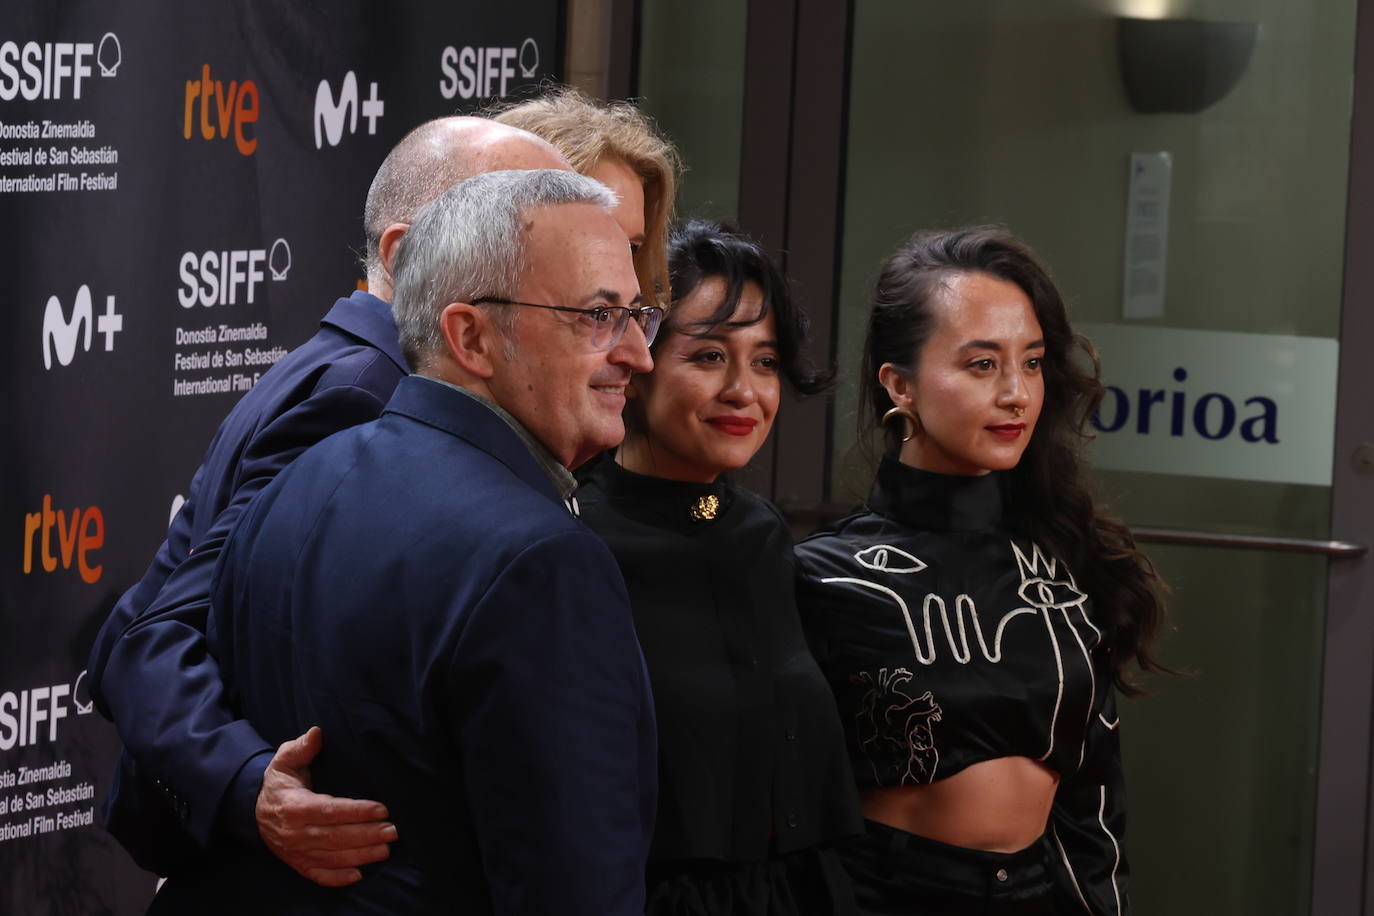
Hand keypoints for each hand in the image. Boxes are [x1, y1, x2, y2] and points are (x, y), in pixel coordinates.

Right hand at [255, 726, 397, 886]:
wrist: (254, 810)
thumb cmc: (280, 782)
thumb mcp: (285, 760)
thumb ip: (301, 747)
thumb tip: (317, 733)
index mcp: (294, 806)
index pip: (330, 810)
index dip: (357, 811)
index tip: (382, 809)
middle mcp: (295, 833)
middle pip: (336, 837)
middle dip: (367, 835)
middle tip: (393, 830)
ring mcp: (296, 851)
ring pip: (332, 857)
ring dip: (361, 855)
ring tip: (386, 849)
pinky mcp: (298, 864)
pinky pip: (319, 875)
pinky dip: (338, 878)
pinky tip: (359, 875)